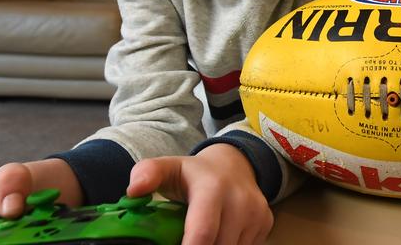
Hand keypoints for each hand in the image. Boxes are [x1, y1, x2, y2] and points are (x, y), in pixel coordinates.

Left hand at [127, 144, 272, 244]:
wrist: (234, 164)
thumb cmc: (193, 174)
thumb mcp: (169, 168)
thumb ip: (148, 174)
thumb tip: (133, 190)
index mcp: (212, 188)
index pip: (202, 233)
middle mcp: (240, 200)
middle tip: (184, 242)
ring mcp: (257, 212)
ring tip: (203, 236)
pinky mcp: (266, 222)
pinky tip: (220, 236)